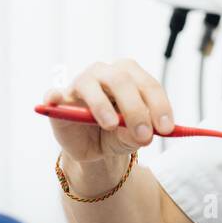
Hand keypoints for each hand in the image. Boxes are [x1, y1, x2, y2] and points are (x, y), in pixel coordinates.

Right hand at [44, 59, 174, 165]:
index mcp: (131, 77)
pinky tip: (55, 102)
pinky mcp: (59, 100)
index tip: (167, 128)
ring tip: (111, 125)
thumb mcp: (132, 138)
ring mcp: (81, 84)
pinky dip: (54, 96)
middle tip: (144, 135)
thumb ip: (137, 134)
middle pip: (121, 80)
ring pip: (90, 84)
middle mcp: (106, 74)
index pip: (148, 85)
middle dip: (135, 108)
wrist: (94, 148)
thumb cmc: (118, 134)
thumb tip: (143, 135)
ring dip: (102, 105)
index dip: (159, 105)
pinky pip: (54, 94)